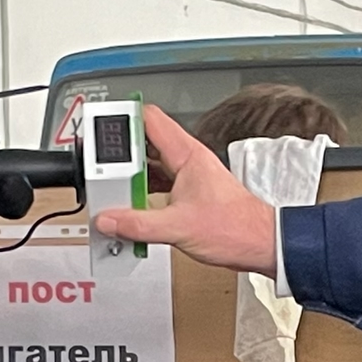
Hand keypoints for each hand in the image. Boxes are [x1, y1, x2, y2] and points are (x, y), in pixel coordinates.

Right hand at [92, 105, 278, 274]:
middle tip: (100, 164)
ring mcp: (189, 175)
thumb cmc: (235, 229)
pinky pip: (158, 183)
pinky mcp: (190, 192)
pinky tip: (131, 205)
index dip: (123, 117)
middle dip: (120, 151)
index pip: (150, 119)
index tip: (102, 124)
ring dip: (131, 174)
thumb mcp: (178, 228)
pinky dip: (142, 191)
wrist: (262, 244)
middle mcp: (188, 160)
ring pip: (151, 164)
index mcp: (187, 155)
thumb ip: (138, 224)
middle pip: (145, 141)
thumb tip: (109, 219)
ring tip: (110, 186)